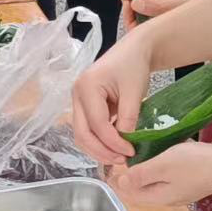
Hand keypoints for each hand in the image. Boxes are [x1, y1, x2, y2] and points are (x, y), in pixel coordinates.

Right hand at [71, 34, 152, 164]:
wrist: (134, 50)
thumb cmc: (134, 65)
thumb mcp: (134, 91)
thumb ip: (128, 118)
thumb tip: (125, 143)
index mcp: (86, 87)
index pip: (97, 124)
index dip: (113, 142)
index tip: (131, 152)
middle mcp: (76, 95)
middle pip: (82, 133)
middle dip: (101, 151)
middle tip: (123, 160)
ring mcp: (79, 101)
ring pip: (82, 134)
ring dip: (99, 149)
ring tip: (120, 157)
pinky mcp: (85, 106)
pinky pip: (88, 129)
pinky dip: (100, 141)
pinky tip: (116, 147)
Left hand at [109, 139, 211, 205]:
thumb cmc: (198, 164)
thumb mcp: (162, 166)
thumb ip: (141, 174)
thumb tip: (120, 181)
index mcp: (160, 197)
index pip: (131, 194)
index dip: (118, 181)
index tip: (110, 163)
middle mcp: (170, 194)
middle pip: (143, 186)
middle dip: (130, 173)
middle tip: (121, 153)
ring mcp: (182, 184)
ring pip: (157, 176)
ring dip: (146, 164)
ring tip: (136, 147)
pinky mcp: (192, 173)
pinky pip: (170, 168)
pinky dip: (161, 159)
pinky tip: (159, 145)